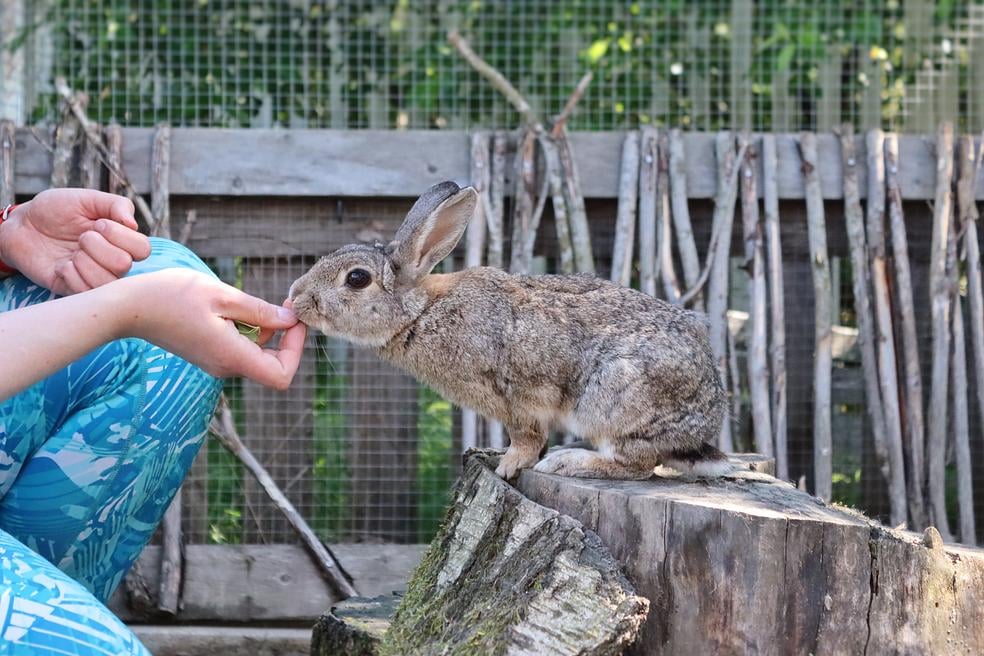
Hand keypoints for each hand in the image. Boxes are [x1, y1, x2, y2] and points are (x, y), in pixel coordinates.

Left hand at [0, 188, 150, 293]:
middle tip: (81, 238)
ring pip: (106, 282)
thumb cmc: (55, 209)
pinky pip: (83, 291)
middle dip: (97, 247)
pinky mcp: (75, 290)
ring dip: (84, 262)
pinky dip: (70, 274)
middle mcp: (112, 261)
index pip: (143, 249)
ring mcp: (94, 277)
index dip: (120, 236)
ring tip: (72, 253)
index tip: (98, 224)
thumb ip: (116, 205)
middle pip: (124, 265)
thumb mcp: (86, 198)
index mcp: (120, 240)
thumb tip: (133, 224)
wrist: (21, 225)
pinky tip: (62, 266)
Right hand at [117, 269, 306, 389]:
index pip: (281, 375)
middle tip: (281, 302)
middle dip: (283, 334)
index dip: (296, 349)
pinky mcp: (208, 353)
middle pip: (272, 363)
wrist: (127, 307)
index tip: (294, 320)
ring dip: (264, 327)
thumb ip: (260, 311)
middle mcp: (225, 367)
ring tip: (246, 299)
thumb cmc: (171, 296)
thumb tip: (291, 320)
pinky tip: (231, 305)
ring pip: (256, 351)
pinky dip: (246, 327)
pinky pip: (239, 346)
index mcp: (232, 357)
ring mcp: (216, 362)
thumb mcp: (222, 296)